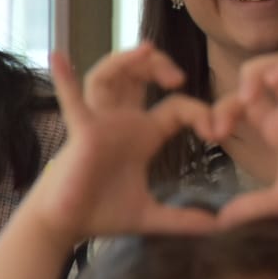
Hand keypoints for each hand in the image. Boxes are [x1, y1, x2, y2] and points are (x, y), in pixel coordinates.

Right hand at [29, 47, 220, 245]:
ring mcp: (100, 123)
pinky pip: (72, 102)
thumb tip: (219, 227)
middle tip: (179, 77)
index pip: (177, 107)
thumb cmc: (102, 214)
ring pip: (109, 77)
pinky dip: (65, 80)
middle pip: (139, 77)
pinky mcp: (82, 132)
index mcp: (143, 134)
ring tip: (146, 50)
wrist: (65, 227)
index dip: (200, 113)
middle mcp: (122, 122)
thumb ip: (184, 219)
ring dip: (126, 60)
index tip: (217, 133)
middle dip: (160, 65)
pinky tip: (58, 57)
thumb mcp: (150, 214)